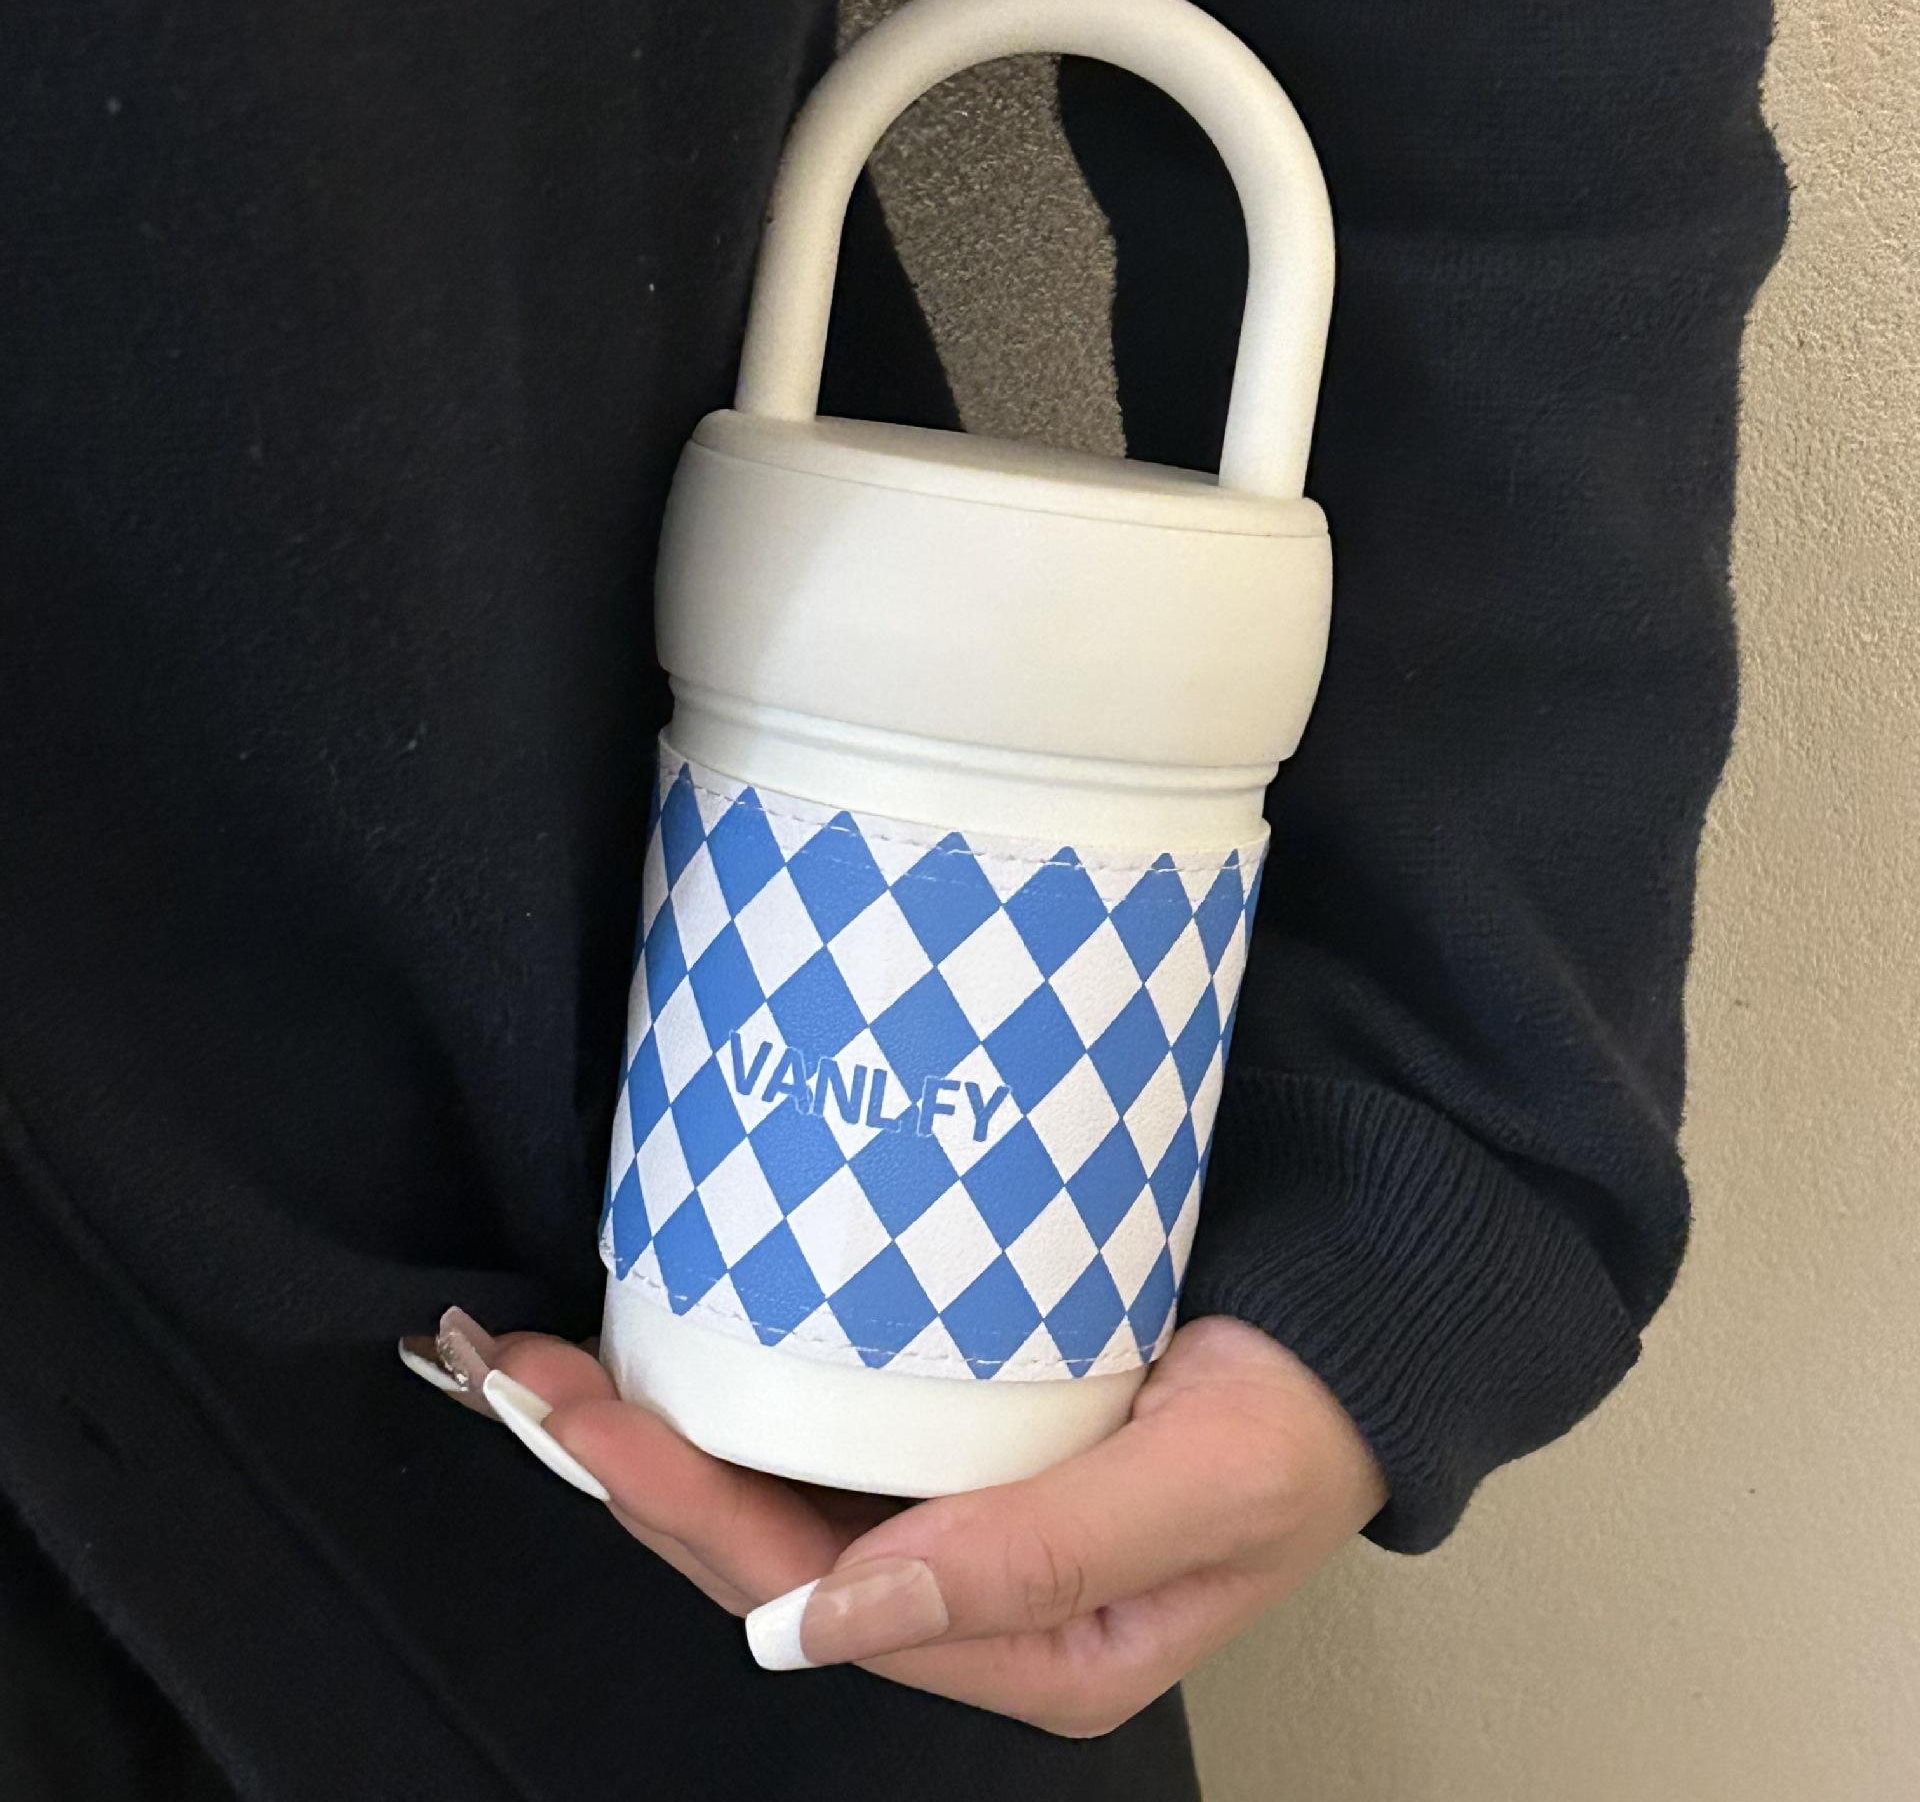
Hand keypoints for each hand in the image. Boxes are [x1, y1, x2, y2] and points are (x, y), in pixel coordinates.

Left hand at [402, 1310, 1384, 1735]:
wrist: (1370, 1322)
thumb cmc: (1302, 1415)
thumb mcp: (1196, 1494)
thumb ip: (1030, 1563)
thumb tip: (823, 1624)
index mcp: (1019, 1645)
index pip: (804, 1590)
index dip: (678, 1508)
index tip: (582, 1415)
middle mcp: (963, 1590)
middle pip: (755, 1538)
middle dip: (624, 1463)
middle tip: (510, 1372)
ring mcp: (953, 1505)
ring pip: (766, 1476)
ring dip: (650, 1417)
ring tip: (534, 1358)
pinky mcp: (958, 1422)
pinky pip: (813, 1411)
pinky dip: (723, 1373)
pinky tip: (655, 1330)